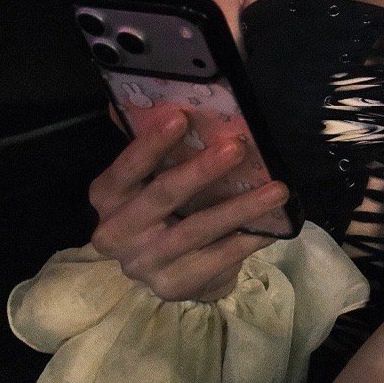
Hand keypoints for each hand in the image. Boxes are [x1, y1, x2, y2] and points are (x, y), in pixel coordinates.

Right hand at [89, 105, 288, 301]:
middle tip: (237, 148)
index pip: (126, 168)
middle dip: (201, 171)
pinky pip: (216, 259)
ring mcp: (143, 264)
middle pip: (162, 197)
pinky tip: (272, 225)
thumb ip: (149, 141)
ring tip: (276, 189)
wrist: (165, 268)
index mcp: (107, 196)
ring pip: (196, 231)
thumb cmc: (161, 207)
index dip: (150, 144)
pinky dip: (246, 240)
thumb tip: (155, 97)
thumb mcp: (148, 176)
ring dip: (239, 207)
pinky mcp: (172, 286)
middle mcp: (116, 232)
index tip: (181, 117)